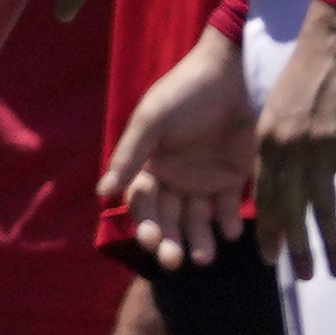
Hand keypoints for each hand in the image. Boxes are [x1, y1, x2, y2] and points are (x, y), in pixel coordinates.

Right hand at [98, 24, 255, 269]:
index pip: (143, 204)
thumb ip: (129, 156)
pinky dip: (230, 222)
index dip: (144, 224)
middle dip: (170, 242)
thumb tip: (101, 194)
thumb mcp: (152, 120)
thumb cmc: (184, 92)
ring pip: (198, 222)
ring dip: (199, 241)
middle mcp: (175, 179)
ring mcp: (205, 181)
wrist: (233, 74)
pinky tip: (230, 228)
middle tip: (175, 260)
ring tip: (204, 257)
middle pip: (169, 220)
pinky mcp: (234, 180)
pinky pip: (230, 209)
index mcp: (150, 165)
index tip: (150, 241)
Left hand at [251, 0, 335, 278]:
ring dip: (329, 243)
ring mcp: (318, 146)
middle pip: (289, 208)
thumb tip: (286, 175)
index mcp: (266, 137)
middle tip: (302, 278)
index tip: (270, 256)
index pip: (264, 194)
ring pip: (321, 206)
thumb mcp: (280, 105)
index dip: (268, 228)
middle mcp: (287, 146)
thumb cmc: (309, 68)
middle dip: (295, 246)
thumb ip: (280, 141)